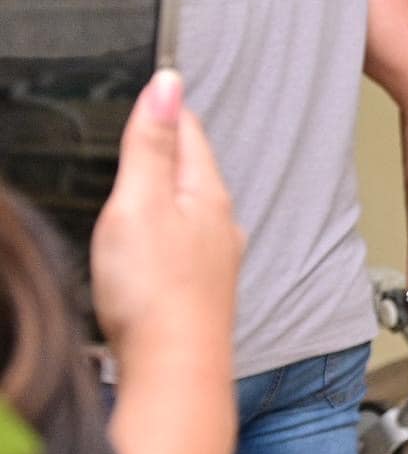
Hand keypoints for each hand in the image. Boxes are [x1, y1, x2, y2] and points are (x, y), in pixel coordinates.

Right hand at [90, 70, 244, 369]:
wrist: (173, 369)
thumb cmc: (157, 292)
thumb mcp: (142, 202)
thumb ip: (153, 146)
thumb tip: (169, 83)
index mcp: (208, 195)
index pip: (190, 134)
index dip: (166, 110)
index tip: (155, 88)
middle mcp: (220, 225)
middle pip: (192, 171)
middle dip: (168, 149)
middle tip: (147, 123)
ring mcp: (212, 260)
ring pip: (189, 209)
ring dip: (166, 190)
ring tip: (144, 174)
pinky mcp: (196, 292)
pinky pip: (181, 245)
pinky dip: (163, 230)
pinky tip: (150, 241)